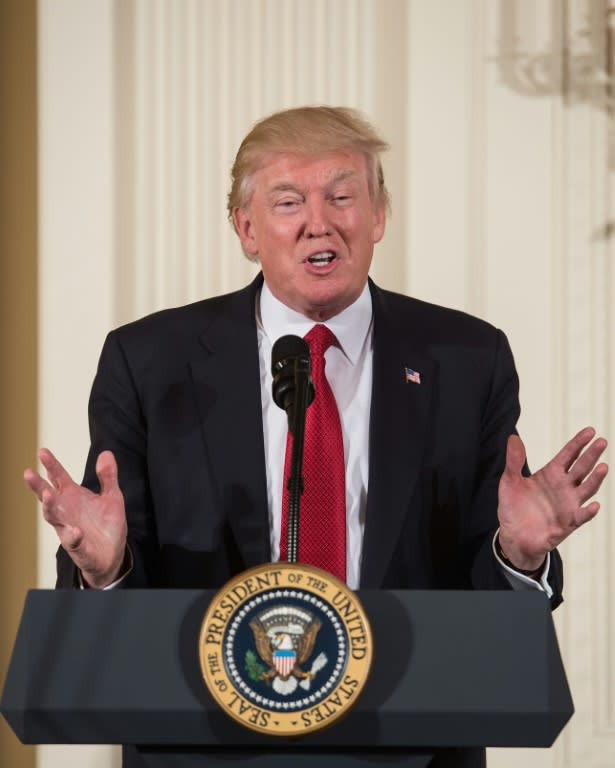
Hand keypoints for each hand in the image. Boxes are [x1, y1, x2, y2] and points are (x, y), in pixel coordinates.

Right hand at [24, 448, 127, 587]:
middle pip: (48, 496)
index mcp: (73, 496)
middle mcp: (66, 511)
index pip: (59, 478)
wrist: (112, 553)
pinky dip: (73, 536)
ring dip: (50, 506)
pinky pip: (73, 541)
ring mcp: (69, 528)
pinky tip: (76, 531)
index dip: (51, 465)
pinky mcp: (78, 546)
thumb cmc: (106, 523)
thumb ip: (108, 476)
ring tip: (48, 494)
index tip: (42, 451)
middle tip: (29, 473)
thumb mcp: (112, 496)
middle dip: (38, 485)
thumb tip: (106, 453)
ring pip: (53, 517)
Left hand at [497, 427, 607, 570]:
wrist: (512, 536)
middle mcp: (563, 487)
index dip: (579, 443)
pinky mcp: (566, 524)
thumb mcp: (509, 481)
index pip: (568, 455)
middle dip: (591, 455)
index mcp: (551, 474)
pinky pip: (580, 517)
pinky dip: (588, 512)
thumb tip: (513, 437)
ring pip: (586, 489)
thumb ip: (513, 461)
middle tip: (602, 441)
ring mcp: (567, 505)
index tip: (590, 430)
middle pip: (581, 468)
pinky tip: (594, 505)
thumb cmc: (513, 507)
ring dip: (595, 479)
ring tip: (603, 467)